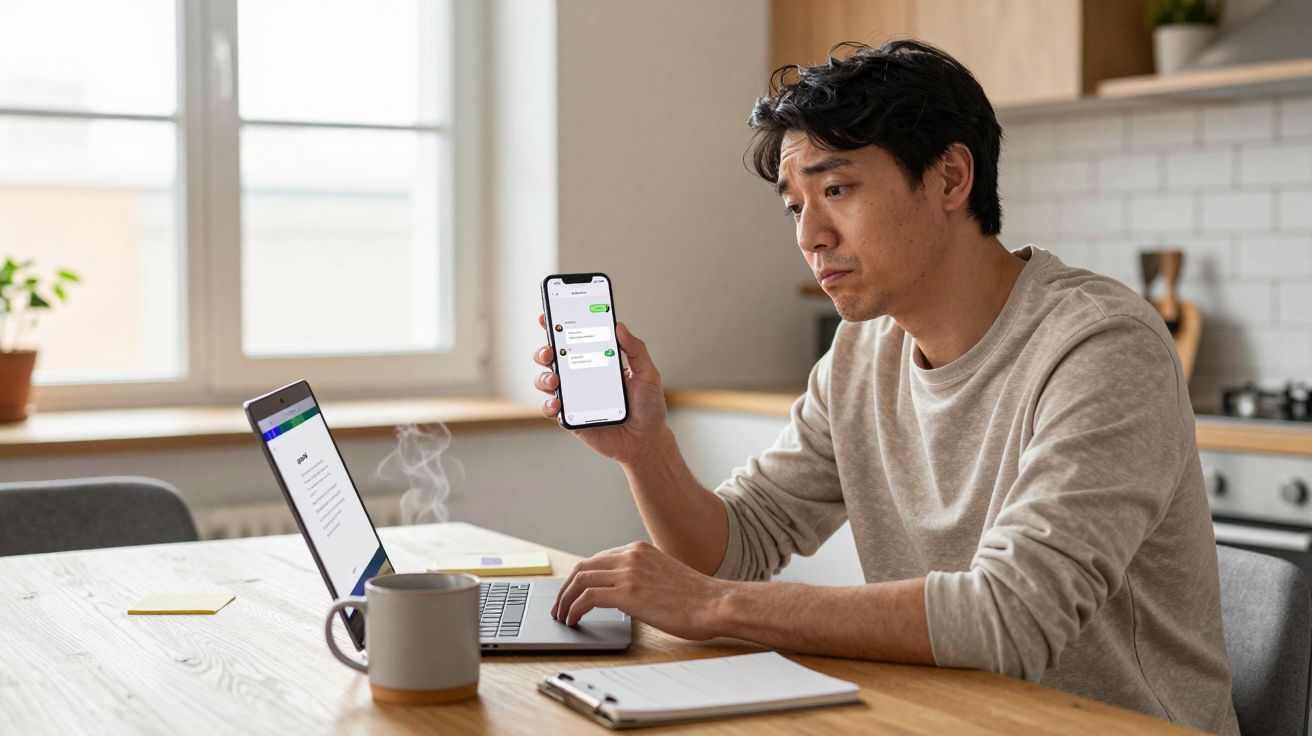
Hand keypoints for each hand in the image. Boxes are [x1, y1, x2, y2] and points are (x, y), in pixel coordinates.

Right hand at [532, 314, 669, 464]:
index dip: (558, 326)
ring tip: (555, 380)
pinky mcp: (570, 417)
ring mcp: (573, 396)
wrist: (646, 441)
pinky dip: (549, 405)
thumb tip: (619, 326)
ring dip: (544, 377)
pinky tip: (557, 404)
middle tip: (551, 351)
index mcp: (596, 360)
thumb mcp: (648, 374)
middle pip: (552, 358)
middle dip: (545, 350)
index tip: (549, 315)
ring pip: (546, 381)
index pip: (574, 339)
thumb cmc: (647, 406)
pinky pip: (551, 409)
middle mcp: (580, 376)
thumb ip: (636, 350)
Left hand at [550, 541, 730, 640]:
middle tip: (558, 605)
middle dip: (566, 587)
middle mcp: (630, 556)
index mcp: (639, 549)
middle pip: (583, 567)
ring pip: (580, 580)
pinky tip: (574, 620)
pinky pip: (587, 598)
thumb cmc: (696, 597)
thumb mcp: (664, 575)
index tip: (572, 592)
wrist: (714, 603)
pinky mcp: (627, 593)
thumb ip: (642, 577)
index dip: (580, 577)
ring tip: (561, 615)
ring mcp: (628, 573)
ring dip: (565, 599)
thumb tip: (622, 594)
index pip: (598, 559)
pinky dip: (574, 608)